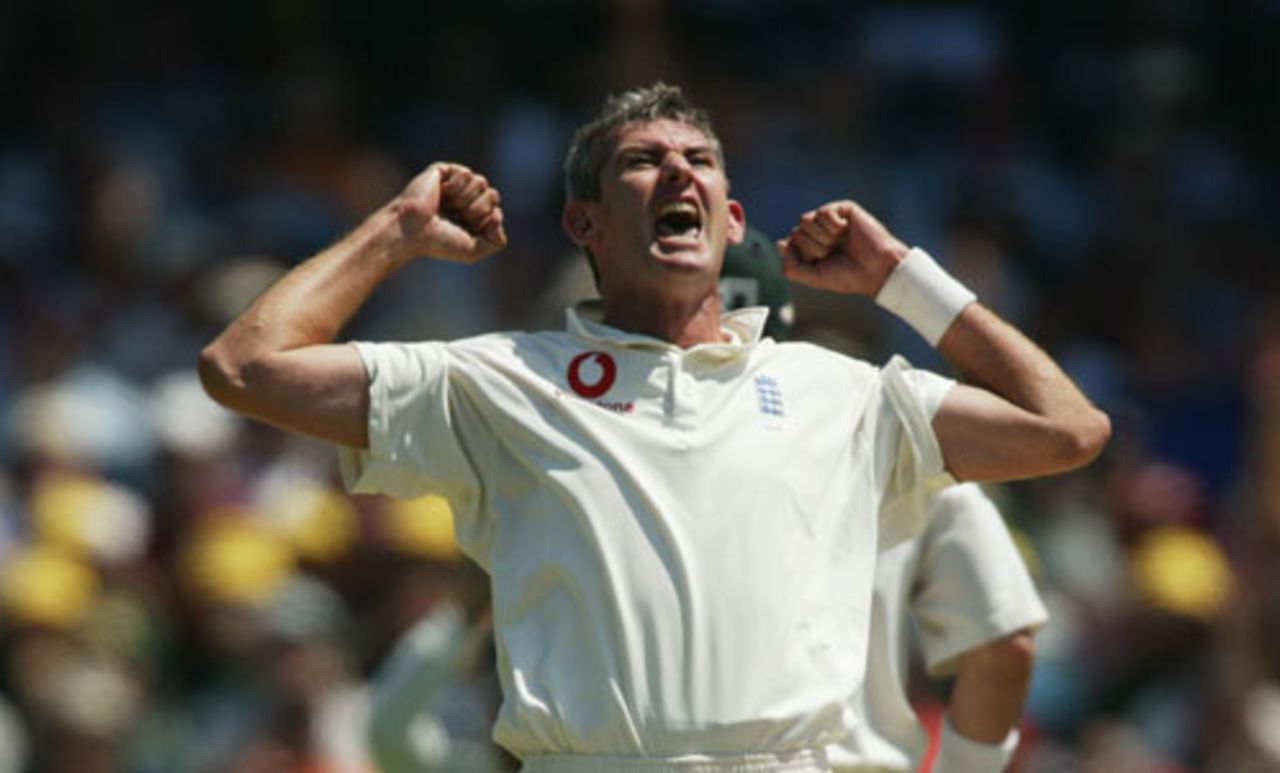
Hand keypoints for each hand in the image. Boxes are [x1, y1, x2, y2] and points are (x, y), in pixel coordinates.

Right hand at [391, 163, 507, 261]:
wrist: (412, 230)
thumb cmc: (438, 242)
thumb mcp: (472, 251)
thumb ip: (496, 242)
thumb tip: (498, 215)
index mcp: (473, 218)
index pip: (496, 212)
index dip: (485, 221)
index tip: (466, 228)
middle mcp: (466, 200)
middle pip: (493, 195)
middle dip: (477, 209)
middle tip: (457, 216)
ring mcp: (455, 185)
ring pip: (482, 182)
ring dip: (466, 198)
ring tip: (448, 205)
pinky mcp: (444, 171)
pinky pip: (466, 173)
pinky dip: (456, 186)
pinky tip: (441, 193)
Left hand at [776, 200, 908, 295]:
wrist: (876, 271)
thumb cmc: (848, 276)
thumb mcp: (814, 277)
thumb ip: (792, 266)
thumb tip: (779, 243)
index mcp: (810, 246)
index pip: (789, 243)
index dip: (804, 256)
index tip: (822, 264)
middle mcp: (818, 231)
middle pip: (796, 232)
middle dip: (814, 248)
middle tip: (834, 253)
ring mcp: (830, 219)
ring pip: (806, 220)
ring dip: (823, 237)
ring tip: (840, 242)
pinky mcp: (843, 209)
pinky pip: (824, 212)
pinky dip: (834, 226)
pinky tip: (846, 230)